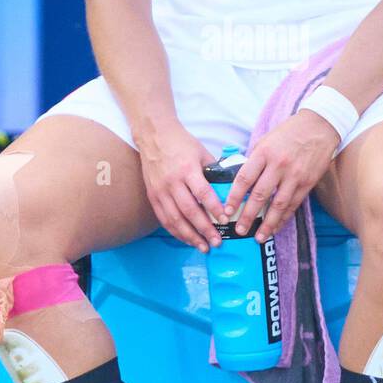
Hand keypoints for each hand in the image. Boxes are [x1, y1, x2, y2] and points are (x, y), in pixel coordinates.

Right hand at [135, 121, 227, 252]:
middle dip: (204, 229)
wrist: (154, 136)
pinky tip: (187, 239)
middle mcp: (172, 182)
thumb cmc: (181, 143)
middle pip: (190, 211)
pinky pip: (164, 219)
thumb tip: (230, 188)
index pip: (203, 193)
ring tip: (203, 246)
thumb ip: (214, 171)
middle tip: (217, 242)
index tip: (225, 220)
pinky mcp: (153, 196)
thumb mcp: (202, 152)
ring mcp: (160, 191)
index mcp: (187, 169)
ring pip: (175, 219)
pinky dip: (176, 232)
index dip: (215, 209)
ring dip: (190, 236)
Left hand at [220, 109, 340, 242]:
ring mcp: (294, 175)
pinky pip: (293, 205)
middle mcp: (279, 165)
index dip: (234, 197)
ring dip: (267, 224)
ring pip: (278, 205)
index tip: (227, 211)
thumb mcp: (266, 140)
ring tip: (258, 237)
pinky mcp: (307, 182)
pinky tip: (275, 227)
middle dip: (247, 216)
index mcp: (264, 152)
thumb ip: (255, 160)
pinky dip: (284, 218)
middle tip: (239, 230)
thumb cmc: (289, 133)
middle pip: (259, 195)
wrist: (319, 126)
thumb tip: (241, 181)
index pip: (244, 178)